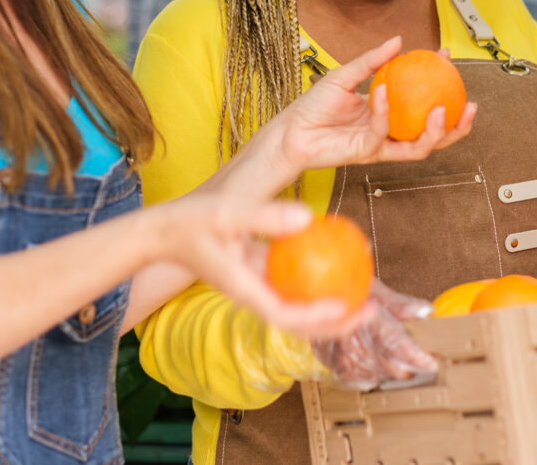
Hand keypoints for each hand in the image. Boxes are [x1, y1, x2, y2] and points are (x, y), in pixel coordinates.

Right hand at [144, 193, 364, 339]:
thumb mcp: (228, 213)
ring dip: (334, 304)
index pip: (284, 316)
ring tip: (367, 286)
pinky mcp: (260, 277)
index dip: (316, 318)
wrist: (162, 232)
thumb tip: (308, 218)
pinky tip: (341, 253)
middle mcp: (255, 296)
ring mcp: (258, 289)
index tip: (345, 307)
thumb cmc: (191, 221)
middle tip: (373, 308)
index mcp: (244, 290)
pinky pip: (295, 282)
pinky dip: (319, 276)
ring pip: (301, 307)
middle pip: (301, 323)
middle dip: (338, 324)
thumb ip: (265, 217)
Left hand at [276, 36, 476, 172]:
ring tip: (444, 110)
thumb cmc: (314, 105)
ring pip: (419, 148)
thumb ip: (372, 60)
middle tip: (471, 105)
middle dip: (458, 126)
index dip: (442, 83)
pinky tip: (384, 92)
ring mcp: (380, 145)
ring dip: (436, 132)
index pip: (424, 102)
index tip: (448, 59)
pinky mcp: (366, 154)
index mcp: (390, 114)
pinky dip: (384, 112)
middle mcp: (391, 133)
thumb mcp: (345, 75)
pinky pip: (382, 133)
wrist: (291, 130)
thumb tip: (399, 40)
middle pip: (434, 135)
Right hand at [311, 281, 437, 390]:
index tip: (433, 363)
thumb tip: (426, 312)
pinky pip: (362, 380)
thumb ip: (401, 305)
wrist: (315, 298)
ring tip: (392, 354)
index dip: (418, 358)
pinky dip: (372, 373)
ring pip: (379, 376)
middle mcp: (351, 341)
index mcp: (366, 320)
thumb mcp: (376, 290)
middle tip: (416, 355)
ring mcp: (341, 357)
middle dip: (409, 365)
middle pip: (392, 368)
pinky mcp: (333, 366)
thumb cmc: (349, 292)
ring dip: (390, 369)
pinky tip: (374, 360)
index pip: (398, 346)